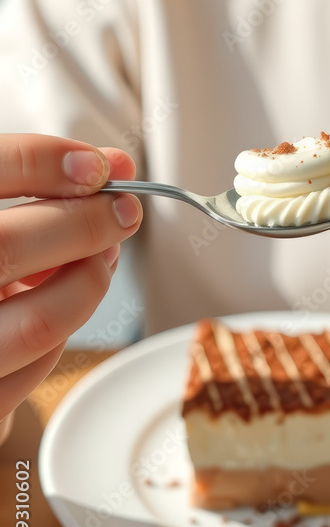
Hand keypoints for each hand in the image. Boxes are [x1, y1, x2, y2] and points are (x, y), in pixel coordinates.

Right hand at [0, 134, 142, 444]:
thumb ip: (36, 188)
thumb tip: (116, 165)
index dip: (42, 161)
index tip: (97, 164)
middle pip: (9, 247)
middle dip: (84, 224)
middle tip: (121, 211)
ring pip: (40, 320)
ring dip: (89, 282)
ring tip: (101, 257)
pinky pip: (40, 365)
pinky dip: (66, 326)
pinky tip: (62, 299)